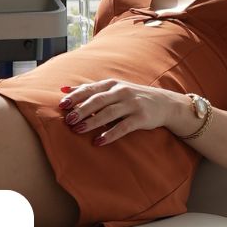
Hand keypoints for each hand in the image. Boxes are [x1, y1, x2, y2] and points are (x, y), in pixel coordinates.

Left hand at [58, 79, 172, 145]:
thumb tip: (63, 89)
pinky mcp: (141, 118)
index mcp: (112, 84)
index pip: (91, 89)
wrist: (164, 103)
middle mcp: (122, 92)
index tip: (62, 105)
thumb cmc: (132, 97)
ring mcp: (132, 104)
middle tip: (68, 120)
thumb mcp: (113, 89)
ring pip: (109, 113)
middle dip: (82, 110)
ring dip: (92, 122)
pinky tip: (98, 141)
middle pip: (98, 100)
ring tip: (78, 130)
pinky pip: (123, 127)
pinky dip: (110, 134)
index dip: (76, 96)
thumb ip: (90, 90)